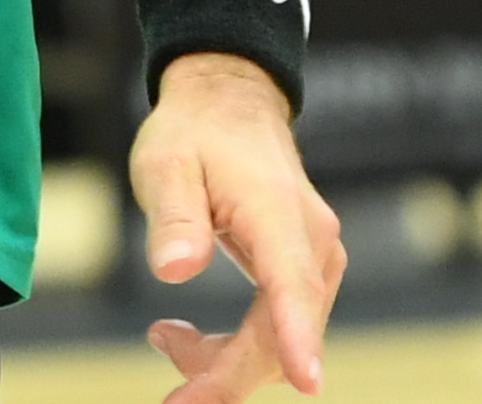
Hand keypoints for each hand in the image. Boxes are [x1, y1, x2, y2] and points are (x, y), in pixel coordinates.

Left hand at [130, 54, 345, 399]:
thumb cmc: (194, 134)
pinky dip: (242, 345)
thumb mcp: (165, 163)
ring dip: (228, 361)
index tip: (308, 382)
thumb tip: (174, 270)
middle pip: (283, 332)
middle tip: (174, 398)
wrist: (230, 107)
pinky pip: (282, 326)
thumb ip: (173, 216)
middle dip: (229, 374)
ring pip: (282, 339)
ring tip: (165, 338)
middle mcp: (313, 244)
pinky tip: (189, 337)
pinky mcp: (308, 272)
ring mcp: (317, 261)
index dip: (298, 338)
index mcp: (278, 216)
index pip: (293, 285)